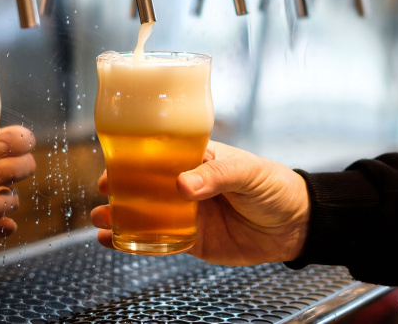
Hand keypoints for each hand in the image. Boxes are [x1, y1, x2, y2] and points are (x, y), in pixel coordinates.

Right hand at [90, 141, 310, 264]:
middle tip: (103, 190)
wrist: (297, 225)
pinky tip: (112, 242)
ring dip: (119, 214)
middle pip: (145, 183)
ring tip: (100, 218)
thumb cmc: (274, 186)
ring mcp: (187, 213)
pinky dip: (134, 242)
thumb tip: (183, 185)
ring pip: (145, 213)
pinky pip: (158, 241)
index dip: (134, 157)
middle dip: (119, 186)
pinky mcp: (192, 240)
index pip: (160, 154)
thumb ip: (217, 175)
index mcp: (198, 159)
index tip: (114, 162)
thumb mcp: (248, 172)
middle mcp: (187, 184)